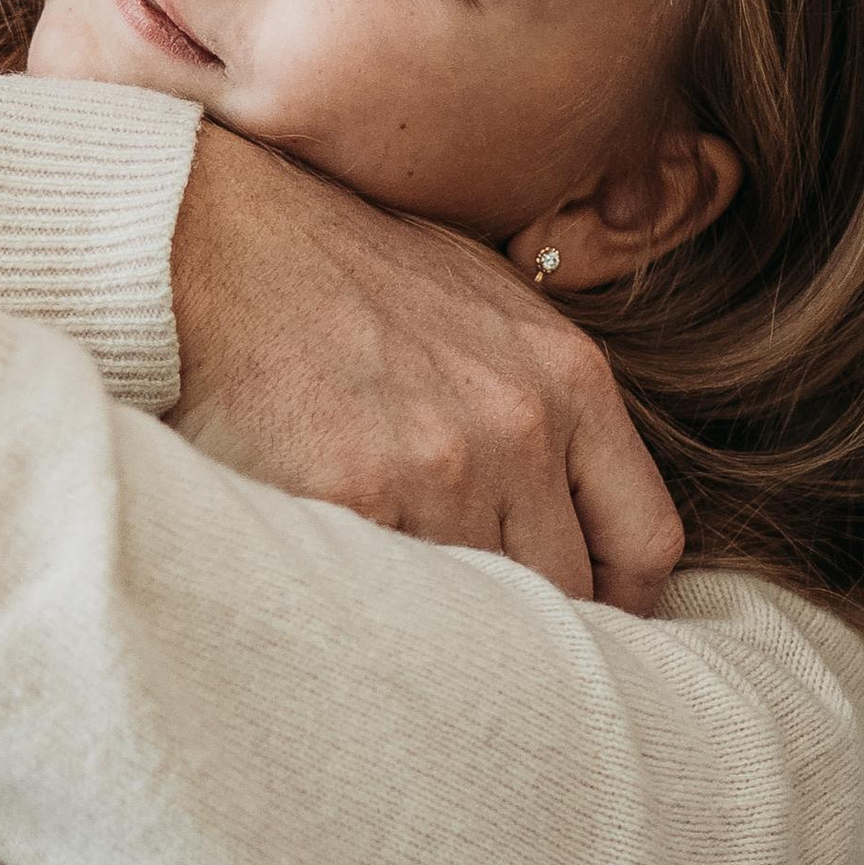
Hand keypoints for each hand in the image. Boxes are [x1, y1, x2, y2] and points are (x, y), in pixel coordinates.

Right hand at [171, 125, 682, 612]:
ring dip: (440, 617)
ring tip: (399, 604)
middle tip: (474, 626)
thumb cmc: (339, 265)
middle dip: (522, 620)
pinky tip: (340, 582)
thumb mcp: (481, 302)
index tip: (581, 615)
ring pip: (476, 606)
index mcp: (567, 379)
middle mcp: (519, 427)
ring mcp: (439, 466)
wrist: (218, 237)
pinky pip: (389, 596)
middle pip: (563, 591)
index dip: (619, 598)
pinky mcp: (353, 496)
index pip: (645, 538)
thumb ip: (540, 396)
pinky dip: (370, 602)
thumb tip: (566, 500)